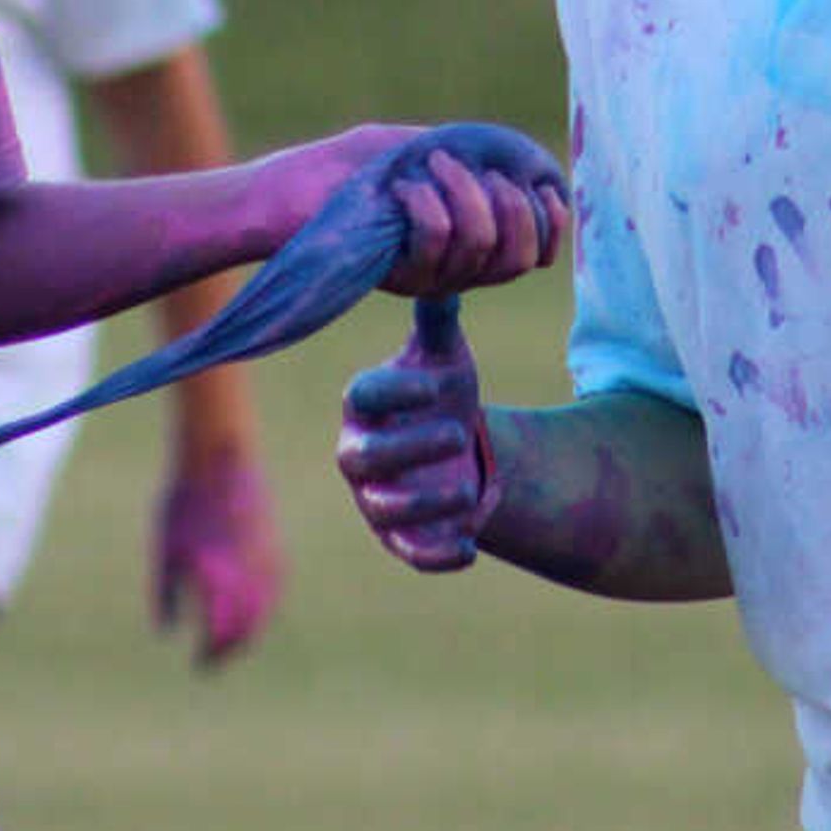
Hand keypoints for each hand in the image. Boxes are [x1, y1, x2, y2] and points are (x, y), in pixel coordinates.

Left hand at [153, 443, 283, 664]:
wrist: (219, 454)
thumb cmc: (183, 500)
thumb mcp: (166, 548)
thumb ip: (166, 594)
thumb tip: (165, 632)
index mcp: (218, 578)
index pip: (219, 633)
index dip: (210, 655)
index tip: (199, 665)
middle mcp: (248, 573)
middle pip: (246, 629)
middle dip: (230, 649)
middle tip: (214, 660)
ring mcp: (267, 559)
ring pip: (265, 611)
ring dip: (249, 631)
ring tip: (231, 642)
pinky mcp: (276, 545)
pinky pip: (275, 589)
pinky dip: (264, 607)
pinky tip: (251, 611)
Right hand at [336, 297, 494, 572]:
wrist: (457, 449)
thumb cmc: (442, 393)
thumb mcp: (444, 357)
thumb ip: (439, 322)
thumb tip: (443, 274)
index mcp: (365, 403)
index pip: (363, 395)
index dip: (397, 390)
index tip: (438, 387)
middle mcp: (360, 452)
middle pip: (363, 456)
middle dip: (408, 447)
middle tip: (458, 432)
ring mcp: (376, 498)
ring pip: (384, 509)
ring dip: (424, 503)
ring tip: (468, 487)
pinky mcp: (400, 539)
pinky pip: (410, 553)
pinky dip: (438, 556)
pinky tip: (470, 549)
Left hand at [369, 132, 569, 297]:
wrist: (326, 182)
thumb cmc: (393, 162)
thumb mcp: (457, 154)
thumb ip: (503, 166)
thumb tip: (546, 183)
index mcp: (484, 250)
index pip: (535, 254)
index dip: (549, 222)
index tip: (537, 183)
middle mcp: (464, 272)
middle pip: (516, 258)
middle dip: (513, 204)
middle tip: (487, 170)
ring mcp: (435, 278)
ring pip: (478, 241)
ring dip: (464, 188)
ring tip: (436, 159)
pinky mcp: (403, 276)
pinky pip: (436, 237)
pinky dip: (427, 200)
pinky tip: (405, 185)